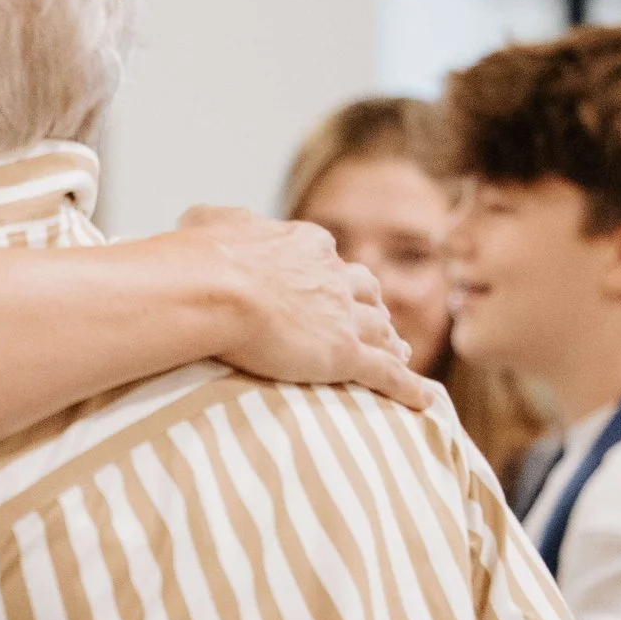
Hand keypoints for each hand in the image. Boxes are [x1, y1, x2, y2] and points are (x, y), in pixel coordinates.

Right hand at [182, 209, 438, 411]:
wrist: (215, 289)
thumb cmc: (205, 258)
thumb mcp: (210, 224)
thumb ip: (217, 221)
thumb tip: (196, 220)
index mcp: (306, 245)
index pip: (328, 260)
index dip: (335, 276)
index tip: (336, 286)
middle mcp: (333, 276)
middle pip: (365, 292)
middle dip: (374, 306)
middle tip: (380, 318)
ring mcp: (343, 316)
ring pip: (379, 330)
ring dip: (392, 342)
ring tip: (402, 353)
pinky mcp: (344, 353)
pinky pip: (385, 372)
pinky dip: (408, 386)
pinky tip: (423, 399)